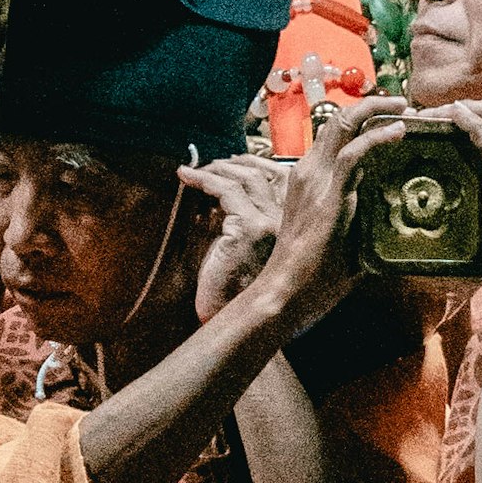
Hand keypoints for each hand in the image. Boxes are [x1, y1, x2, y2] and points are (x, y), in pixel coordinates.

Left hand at [185, 145, 296, 325]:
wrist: (231, 319)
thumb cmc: (233, 289)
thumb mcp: (243, 247)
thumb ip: (241, 220)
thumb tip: (219, 194)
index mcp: (294, 225)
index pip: (283, 179)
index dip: (257, 164)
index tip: (233, 162)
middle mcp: (291, 222)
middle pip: (266, 172)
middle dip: (236, 162)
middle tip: (212, 164)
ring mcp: (272, 223)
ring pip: (248, 177)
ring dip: (218, 168)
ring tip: (197, 170)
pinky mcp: (249, 229)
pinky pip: (227, 191)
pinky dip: (203, 180)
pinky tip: (187, 177)